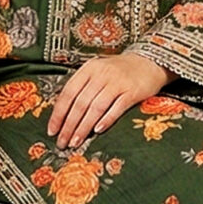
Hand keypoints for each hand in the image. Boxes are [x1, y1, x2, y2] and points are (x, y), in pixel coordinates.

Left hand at [47, 53, 170, 148]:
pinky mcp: (133, 91)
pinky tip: (98, 131)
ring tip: (76, 142)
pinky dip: (106, 120)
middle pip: (80, 103)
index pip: (68, 93)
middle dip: (69, 125)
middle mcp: (101, 74)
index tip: (52, 131)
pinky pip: (117, 108)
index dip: (58, 113)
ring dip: (84, 127)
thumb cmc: (119, 71)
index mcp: (88, 69)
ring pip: (96, 107)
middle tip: (62, 142)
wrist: (150, 61)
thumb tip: (64, 114)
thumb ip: (83, 88)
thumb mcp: (97, 72)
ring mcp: (118, 82)